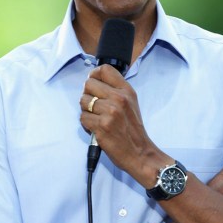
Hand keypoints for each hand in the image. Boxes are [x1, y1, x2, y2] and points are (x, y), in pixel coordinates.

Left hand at [80, 65, 163, 181]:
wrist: (140, 152)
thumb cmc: (133, 130)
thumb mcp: (131, 103)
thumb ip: (115, 91)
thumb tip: (94, 82)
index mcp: (126, 90)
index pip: (104, 69)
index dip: (94, 75)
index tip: (93, 84)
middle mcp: (119, 98)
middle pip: (88, 84)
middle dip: (87, 95)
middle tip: (95, 107)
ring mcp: (110, 112)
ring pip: (83, 101)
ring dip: (86, 111)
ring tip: (97, 119)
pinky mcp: (101, 126)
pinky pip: (83, 117)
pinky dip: (86, 125)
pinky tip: (96, 128)